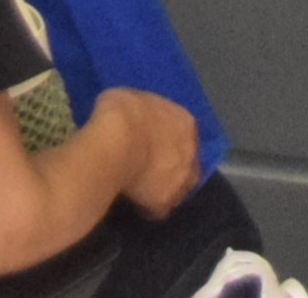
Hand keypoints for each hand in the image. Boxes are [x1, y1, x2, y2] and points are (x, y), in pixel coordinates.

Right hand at [94, 87, 203, 216]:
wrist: (116, 142)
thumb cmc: (122, 111)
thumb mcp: (131, 98)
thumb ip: (140, 112)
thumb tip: (132, 118)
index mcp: (185, 121)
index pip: (184, 132)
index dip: (168, 139)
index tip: (153, 142)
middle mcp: (191, 151)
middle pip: (187, 162)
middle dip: (173, 165)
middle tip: (149, 167)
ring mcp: (181, 179)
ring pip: (179, 188)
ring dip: (165, 188)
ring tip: (142, 188)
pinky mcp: (165, 202)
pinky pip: (158, 208)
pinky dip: (148, 207)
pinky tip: (134, 203)